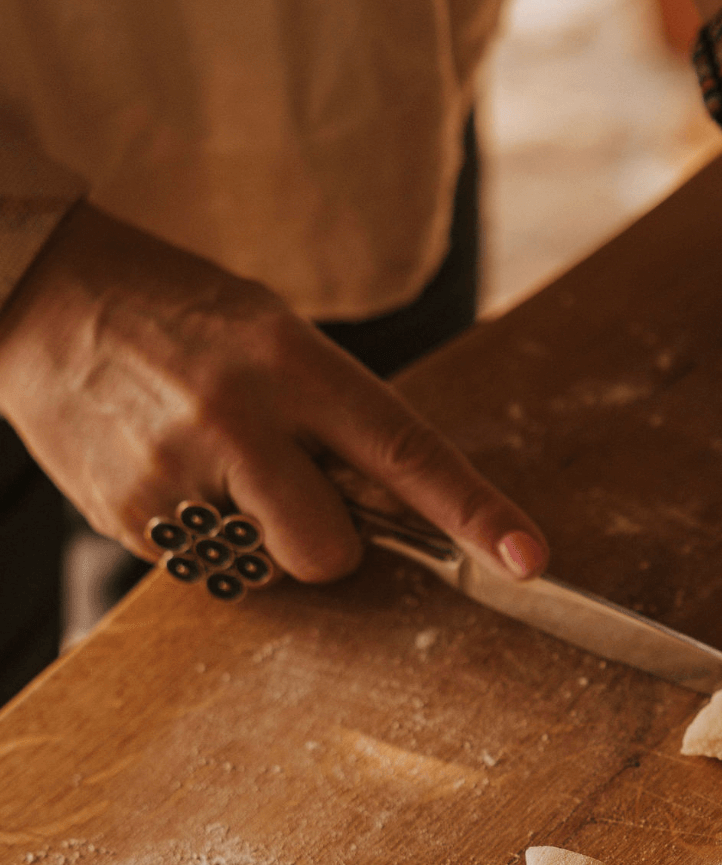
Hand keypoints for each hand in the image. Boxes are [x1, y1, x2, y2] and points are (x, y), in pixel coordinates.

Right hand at [0, 203, 548, 584]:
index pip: (404, 450)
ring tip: (212, 465)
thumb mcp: (275, 334)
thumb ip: (339, 418)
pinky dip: (201, 535)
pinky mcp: (128, 519)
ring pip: (266, 570)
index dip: (474, 512)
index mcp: (290, 360)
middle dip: (328, 544)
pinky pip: (204, 569)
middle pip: (329, 552)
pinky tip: (167, 471)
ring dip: (259, 539)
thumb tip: (410, 510)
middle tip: (289, 487)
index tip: (530, 560)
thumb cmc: (179, 315)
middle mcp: (234, 419)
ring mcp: (175, 476)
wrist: (40, 293)